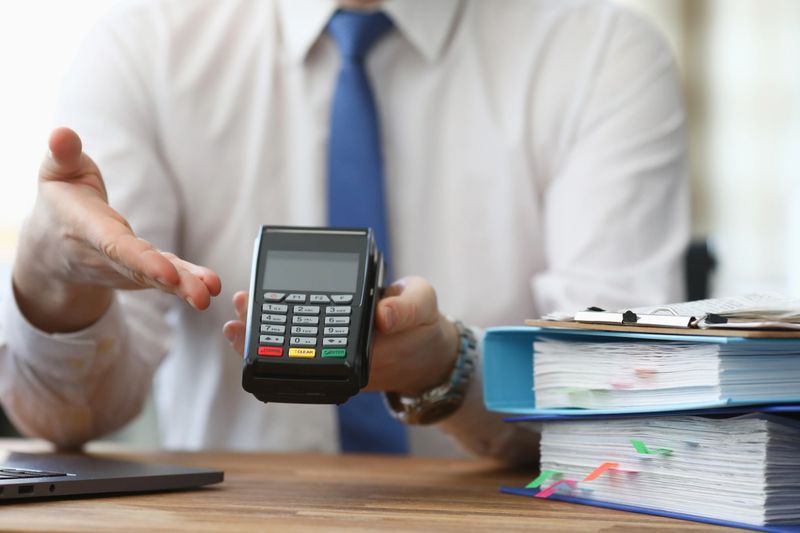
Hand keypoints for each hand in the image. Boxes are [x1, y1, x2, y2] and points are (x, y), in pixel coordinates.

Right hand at [12, 127, 221, 332]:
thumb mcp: (56, 173)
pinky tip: (210, 285)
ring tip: (212, 290)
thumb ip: (61, 155)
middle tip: (202, 295)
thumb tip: (61, 134)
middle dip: (173, 282)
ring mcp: (124, 268)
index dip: (141, 260)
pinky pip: (166, 278)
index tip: (166, 273)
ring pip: (156, 279)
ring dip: (186, 286)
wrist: (53, 246)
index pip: (115, 246)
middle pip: (141, 270)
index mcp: (85, 229)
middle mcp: (106, 256)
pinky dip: (187, 282)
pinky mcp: (140, 272)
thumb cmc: (62, 200)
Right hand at [223, 276, 459, 395]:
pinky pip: (302, 369)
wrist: (430, 359)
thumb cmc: (423, 319)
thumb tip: (384, 316)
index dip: (282, 284)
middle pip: (287, 310)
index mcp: (347, 293)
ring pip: (286, 339)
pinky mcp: (331, 370)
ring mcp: (328, 344)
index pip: (309, 285)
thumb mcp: (422, 301)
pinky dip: (279, 366)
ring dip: (258, 335)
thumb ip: (407, 305)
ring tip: (236, 328)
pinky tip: (258, 363)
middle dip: (258, 307)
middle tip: (239, 302)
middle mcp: (331, 316)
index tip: (261, 282)